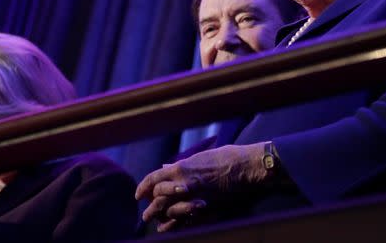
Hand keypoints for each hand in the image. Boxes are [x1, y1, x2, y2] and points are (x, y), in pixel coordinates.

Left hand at [135, 143, 268, 230]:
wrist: (247, 168)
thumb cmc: (226, 157)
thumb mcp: (201, 157)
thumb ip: (182, 165)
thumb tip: (166, 167)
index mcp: (181, 168)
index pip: (153, 179)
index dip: (143, 187)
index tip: (139, 195)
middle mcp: (183, 184)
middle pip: (157, 198)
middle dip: (150, 206)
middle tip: (146, 212)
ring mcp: (194, 199)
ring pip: (168, 212)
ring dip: (159, 217)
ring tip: (153, 221)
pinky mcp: (205, 210)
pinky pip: (183, 221)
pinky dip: (172, 225)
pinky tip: (167, 228)